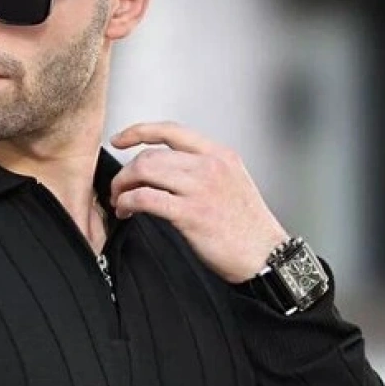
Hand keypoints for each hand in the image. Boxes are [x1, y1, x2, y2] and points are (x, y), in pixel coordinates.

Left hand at [108, 119, 289, 283]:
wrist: (265, 254)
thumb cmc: (247, 227)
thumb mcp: (232, 182)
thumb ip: (203, 170)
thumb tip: (167, 171)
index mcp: (219, 154)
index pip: (171, 131)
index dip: (138, 131)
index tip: (120, 140)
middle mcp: (209, 165)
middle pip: (151, 154)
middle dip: (125, 172)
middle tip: (119, 189)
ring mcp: (200, 188)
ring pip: (144, 171)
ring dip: (123, 187)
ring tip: (121, 202)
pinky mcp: (190, 213)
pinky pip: (145, 198)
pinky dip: (128, 203)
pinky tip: (127, 211)